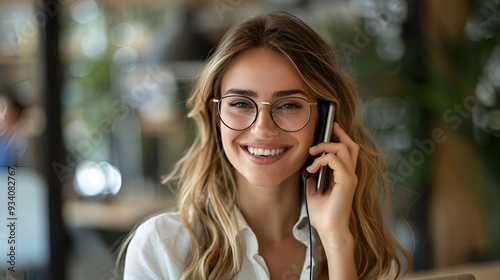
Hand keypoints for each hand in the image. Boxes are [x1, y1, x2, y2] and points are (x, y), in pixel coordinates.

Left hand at [305, 122, 358, 243]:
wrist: (329, 229)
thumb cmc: (323, 214)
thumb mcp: (313, 190)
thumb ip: (312, 176)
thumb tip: (305, 165)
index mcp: (343, 176)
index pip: (346, 152)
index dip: (339, 138)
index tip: (329, 131)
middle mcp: (350, 174)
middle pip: (351, 145)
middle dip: (340, 133)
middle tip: (329, 127)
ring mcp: (350, 177)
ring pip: (344, 148)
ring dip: (326, 145)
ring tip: (312, 151)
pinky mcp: (347, 180)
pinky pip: (334, 160)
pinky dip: (321, 160)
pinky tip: (312, 168)